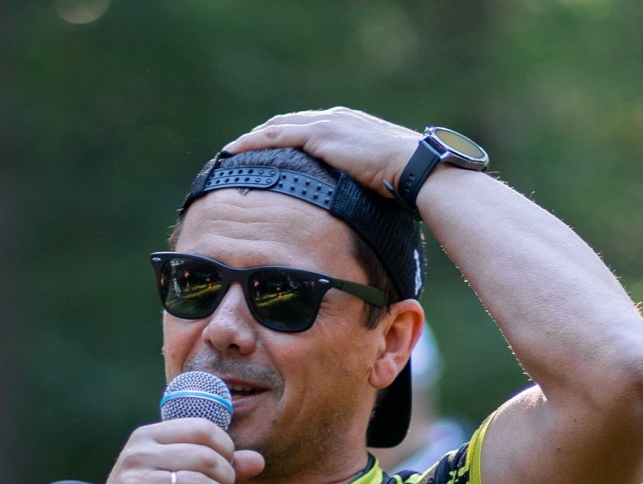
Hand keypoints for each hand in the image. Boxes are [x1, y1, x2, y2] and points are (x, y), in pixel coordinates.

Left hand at [224, 106, 421, 202]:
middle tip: (240, 151)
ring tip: (231, 151)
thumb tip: (357, 206)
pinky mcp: (320, 136)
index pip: (306, 127)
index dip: (284, 137)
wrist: (412, 167)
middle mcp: (333, 118)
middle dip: (263, 136)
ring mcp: (326, 124)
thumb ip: (360, 181)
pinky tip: (236, 150)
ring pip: (277, 127)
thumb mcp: (376, 176)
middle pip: (287, 123)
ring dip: (252, 138)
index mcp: (346, 125)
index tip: (267, 151)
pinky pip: (277, 136)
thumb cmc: (402, 179)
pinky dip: (254, 142)